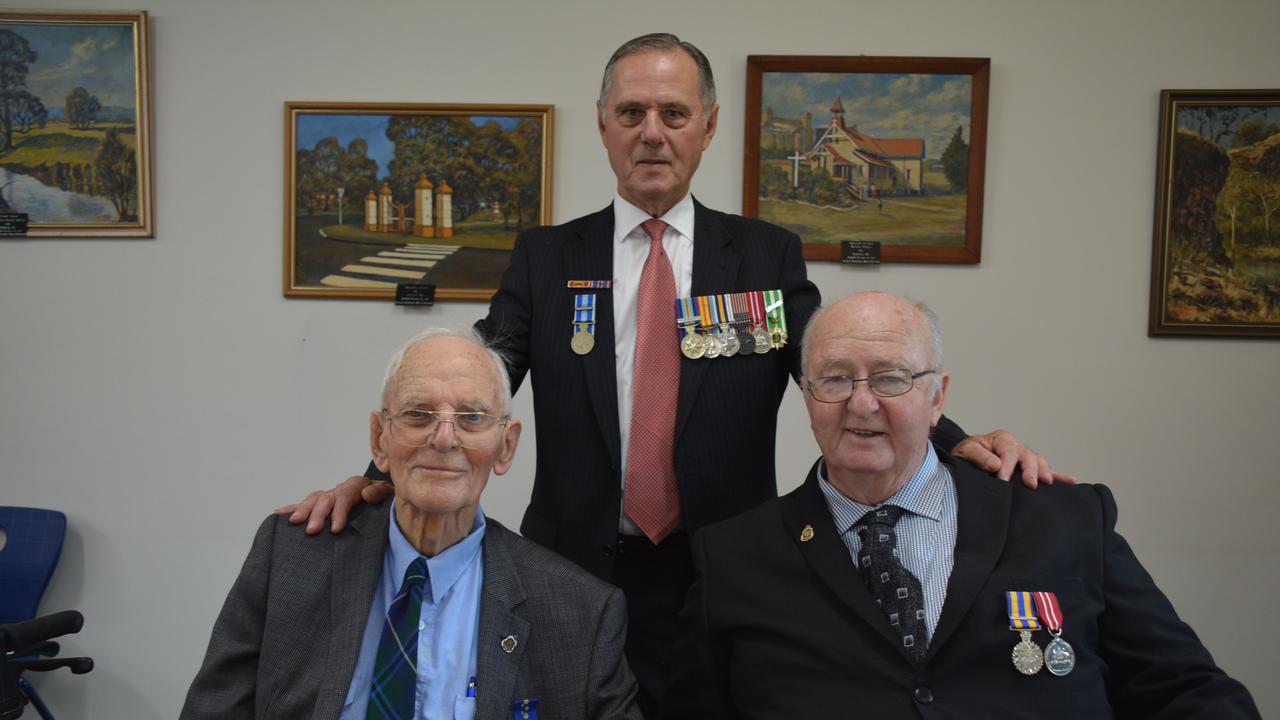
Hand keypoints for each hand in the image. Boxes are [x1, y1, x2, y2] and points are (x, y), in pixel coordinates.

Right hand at [274, 475, 394, 534]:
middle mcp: (342, 488)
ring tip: (295, 523)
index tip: (335, 529)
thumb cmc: (389, 504)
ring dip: (304, 510)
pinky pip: (308, 503)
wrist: (389, 504)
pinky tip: (279, 513)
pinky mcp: (325, 504)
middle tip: (311, 531)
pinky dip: (293, 507)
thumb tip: (366, 492)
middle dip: (318, 514)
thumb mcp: (391, 498)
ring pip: (315, 499)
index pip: (345, 495)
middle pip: (327, 497)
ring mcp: (332, 495)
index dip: (339, 511)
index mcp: (359, 486)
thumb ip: (381, 493)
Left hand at [951, 429, 1076, 488]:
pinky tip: (1071, 480)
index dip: (1007, 465)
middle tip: (1029, 484)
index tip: (1002, 479)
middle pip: (1028, 456)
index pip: (1008, 451)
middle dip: (1030, 470)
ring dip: (1044, 471)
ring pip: (1038, 462)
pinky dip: (1059, 475)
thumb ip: (980, 456)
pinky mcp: (1028, 468)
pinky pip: (1046, 470)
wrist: (966, 461)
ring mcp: (1024, 457)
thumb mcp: (967, 452)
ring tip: (1047, 482)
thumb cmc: (967, 456)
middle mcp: (1016, 446)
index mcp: (1001, 439)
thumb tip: (996, 464)